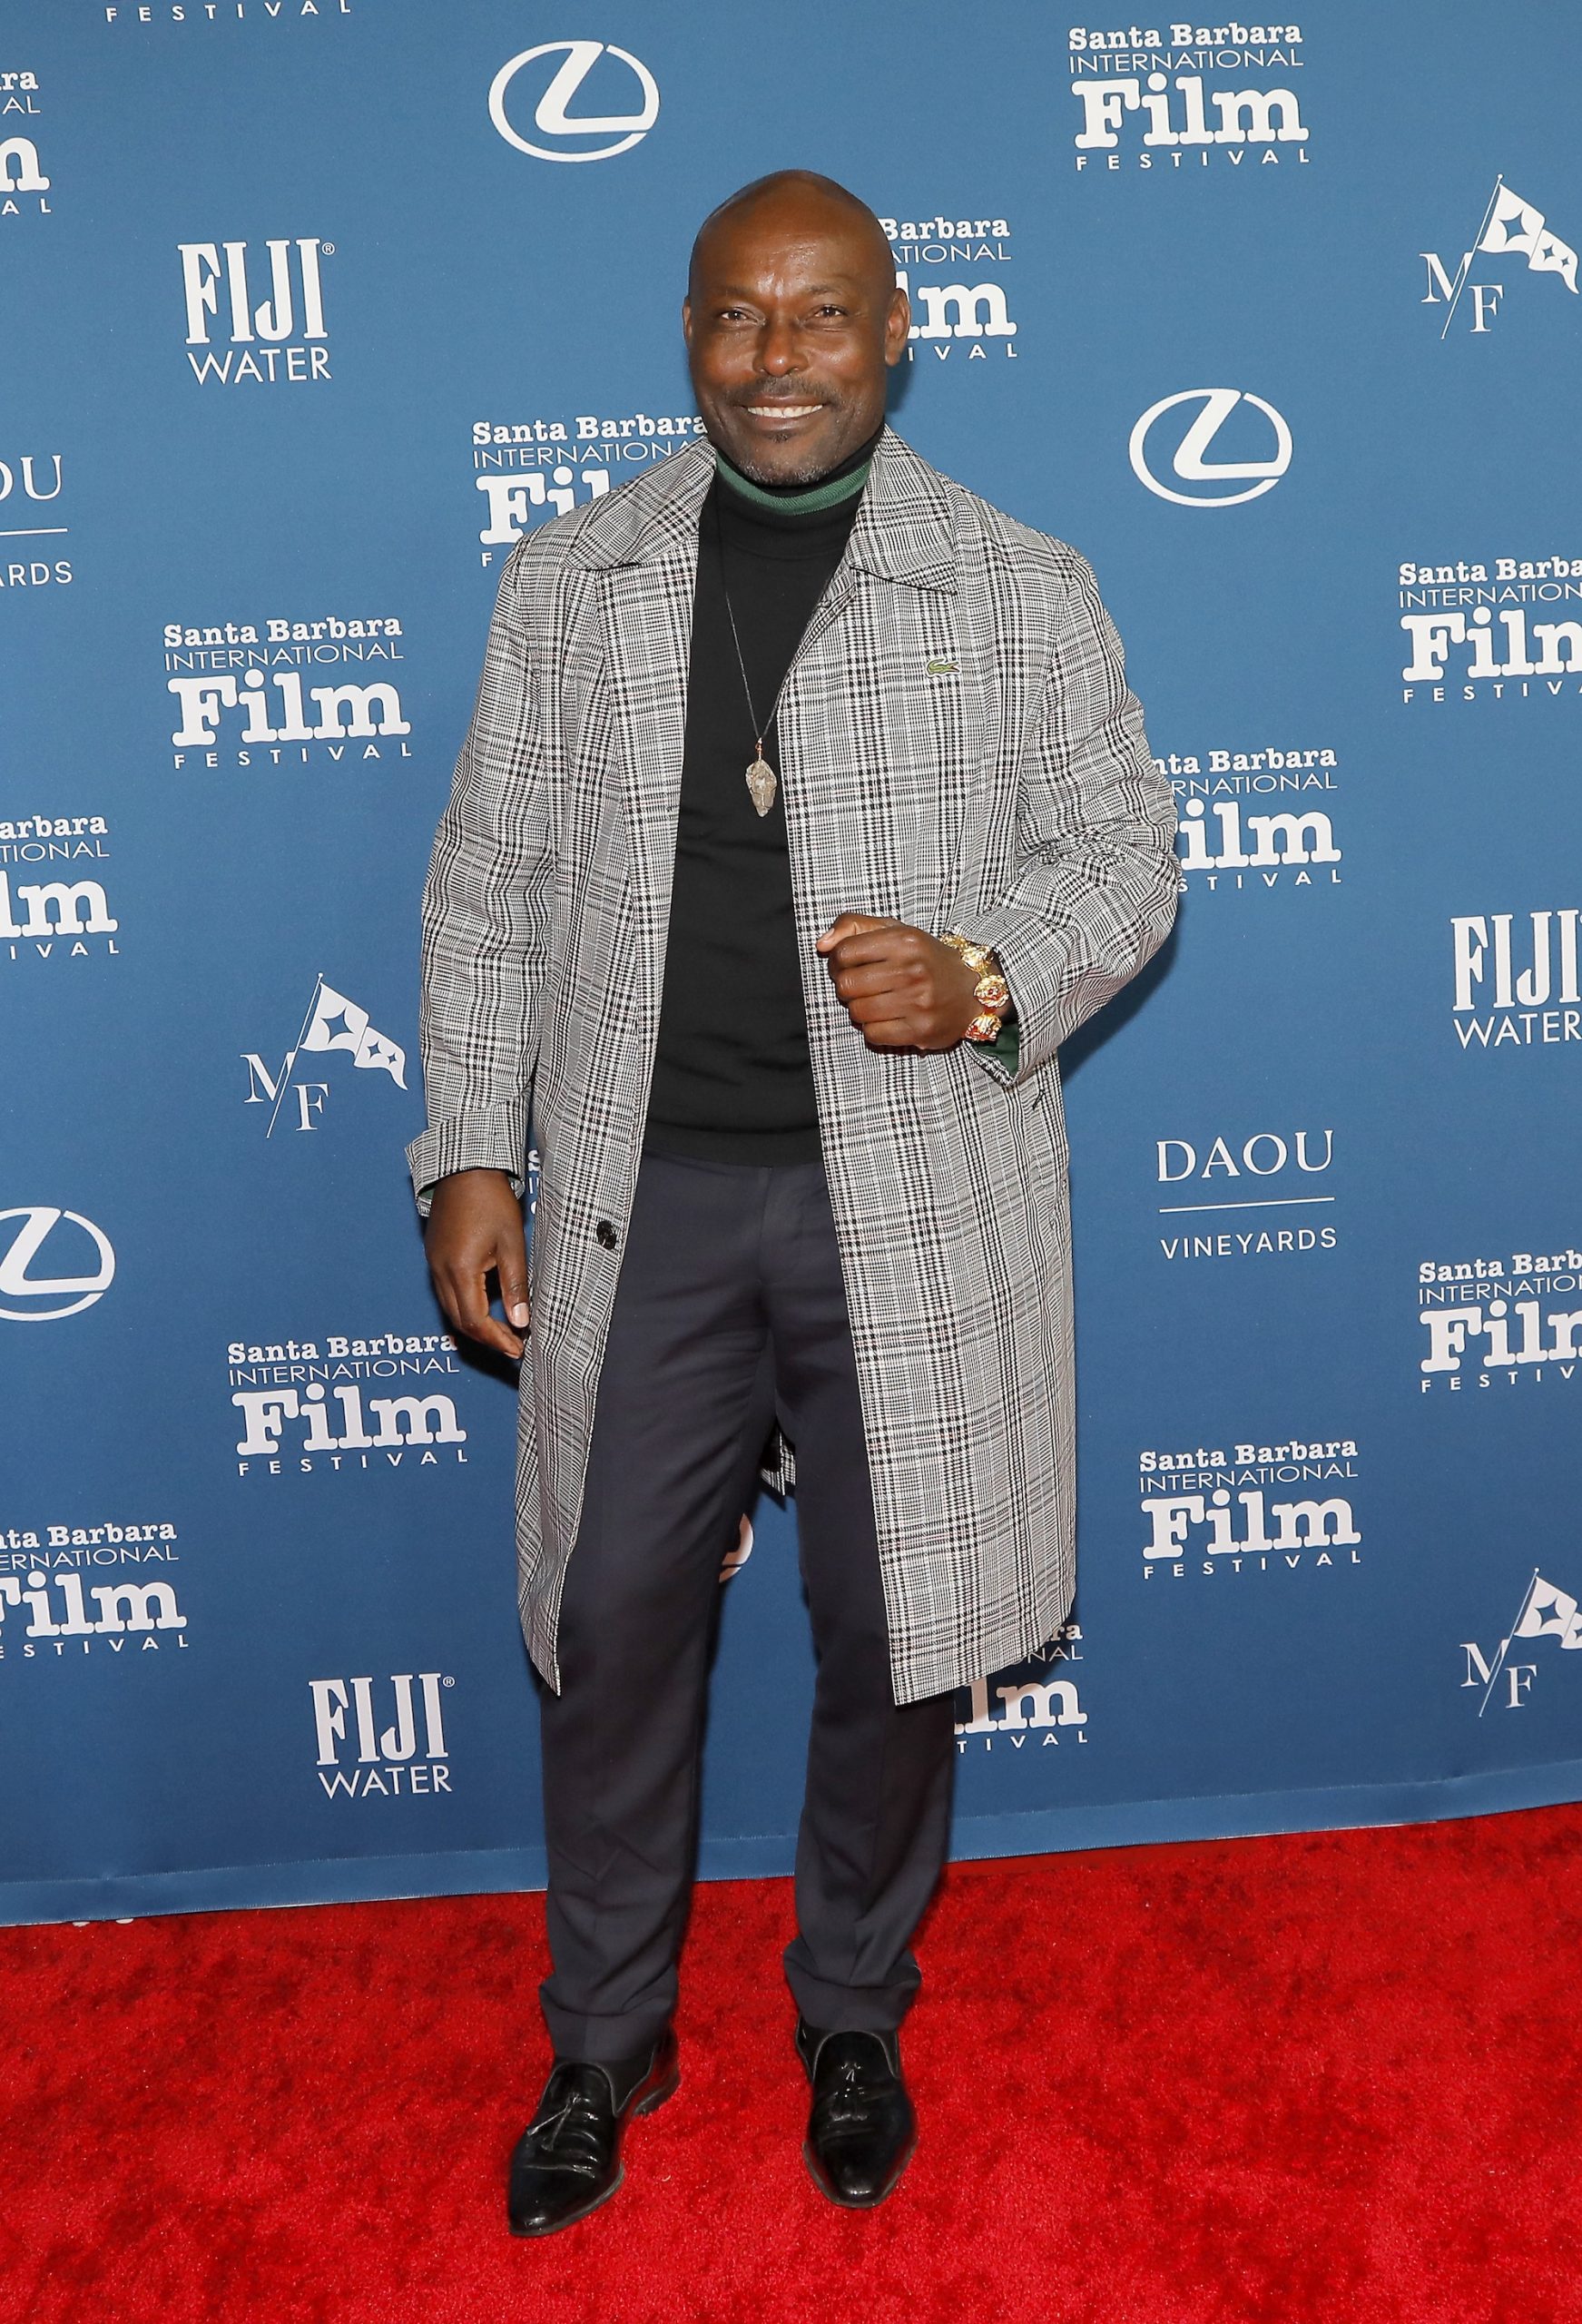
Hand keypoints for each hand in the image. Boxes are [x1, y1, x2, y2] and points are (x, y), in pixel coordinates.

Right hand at [424, 1168, 529, 1359]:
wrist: (464, 1168)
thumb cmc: (491, 1200)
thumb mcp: (512, 1244)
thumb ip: (515, 1286)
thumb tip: (520, 1321)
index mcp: (460, 1270)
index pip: (476, 1321)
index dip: (497, 1340)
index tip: (517, 1349)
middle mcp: (440, 1271)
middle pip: (460, 1321)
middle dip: (486, 1338)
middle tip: (513, 1345)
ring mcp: (434, 1264)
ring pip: (450, 1309)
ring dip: (475, 1325)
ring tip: (503, 1331)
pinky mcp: (434, 1256)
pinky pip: (446, 1293)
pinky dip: (465, 1307)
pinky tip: (485, 1306)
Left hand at [816, 913, 985, 1051]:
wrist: (973, 990)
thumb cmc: (926, 959)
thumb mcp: (895, 931)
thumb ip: (854, 926)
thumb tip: (821, 945)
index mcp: (904, 940)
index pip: (843, 953)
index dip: (838, 962)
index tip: (848, 966)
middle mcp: (912, 970)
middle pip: (846, 985)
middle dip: (847, 988)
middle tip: (861, 987)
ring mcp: (918, 1002)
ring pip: (856, 1012)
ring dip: (859, 1010)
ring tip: (876, 1002)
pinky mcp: (920, 1030)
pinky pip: (872, 1034)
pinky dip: (874, 1029)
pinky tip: (888, 1018)